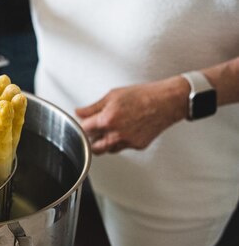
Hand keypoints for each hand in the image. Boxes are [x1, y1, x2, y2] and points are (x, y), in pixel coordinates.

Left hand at [75, 77, 189, 154]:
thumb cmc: (143, 95)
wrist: (167, 102)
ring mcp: (127, 142)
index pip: (84, 130)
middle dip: (90, 140)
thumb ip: (92, 107)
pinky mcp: (137, 146)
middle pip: (93, 147)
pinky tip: (124, 130)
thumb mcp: (112, 96)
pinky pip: (122, 148)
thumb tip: (79, 112)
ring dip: (104, 143)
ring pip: (107, 150)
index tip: (83, 123)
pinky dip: (119, 141)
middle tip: (92, 131)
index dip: (82, 126)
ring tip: (109, 129)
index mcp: (107, 120)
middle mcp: (116, 134)